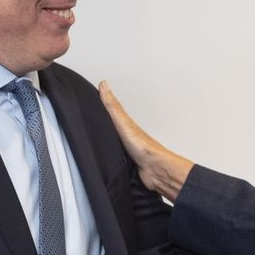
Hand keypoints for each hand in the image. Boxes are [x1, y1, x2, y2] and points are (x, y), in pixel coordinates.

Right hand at [99, 81, 194, 201]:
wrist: (156, 170)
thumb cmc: (144, 147)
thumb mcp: (123, 123)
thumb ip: (112, 106)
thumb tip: (104, 85)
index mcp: (126, 124)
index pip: (113, 110)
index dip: (105, 102)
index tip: (98, 92)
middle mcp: (128, 135)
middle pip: (114, 125)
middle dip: (106, 119)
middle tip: (99, 109)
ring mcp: (129, 149)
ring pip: (115, 141)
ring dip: (109, 138)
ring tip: (103, 131)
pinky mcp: (128, 163)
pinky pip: (117, 157)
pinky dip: (112, 154)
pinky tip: (110, 155)